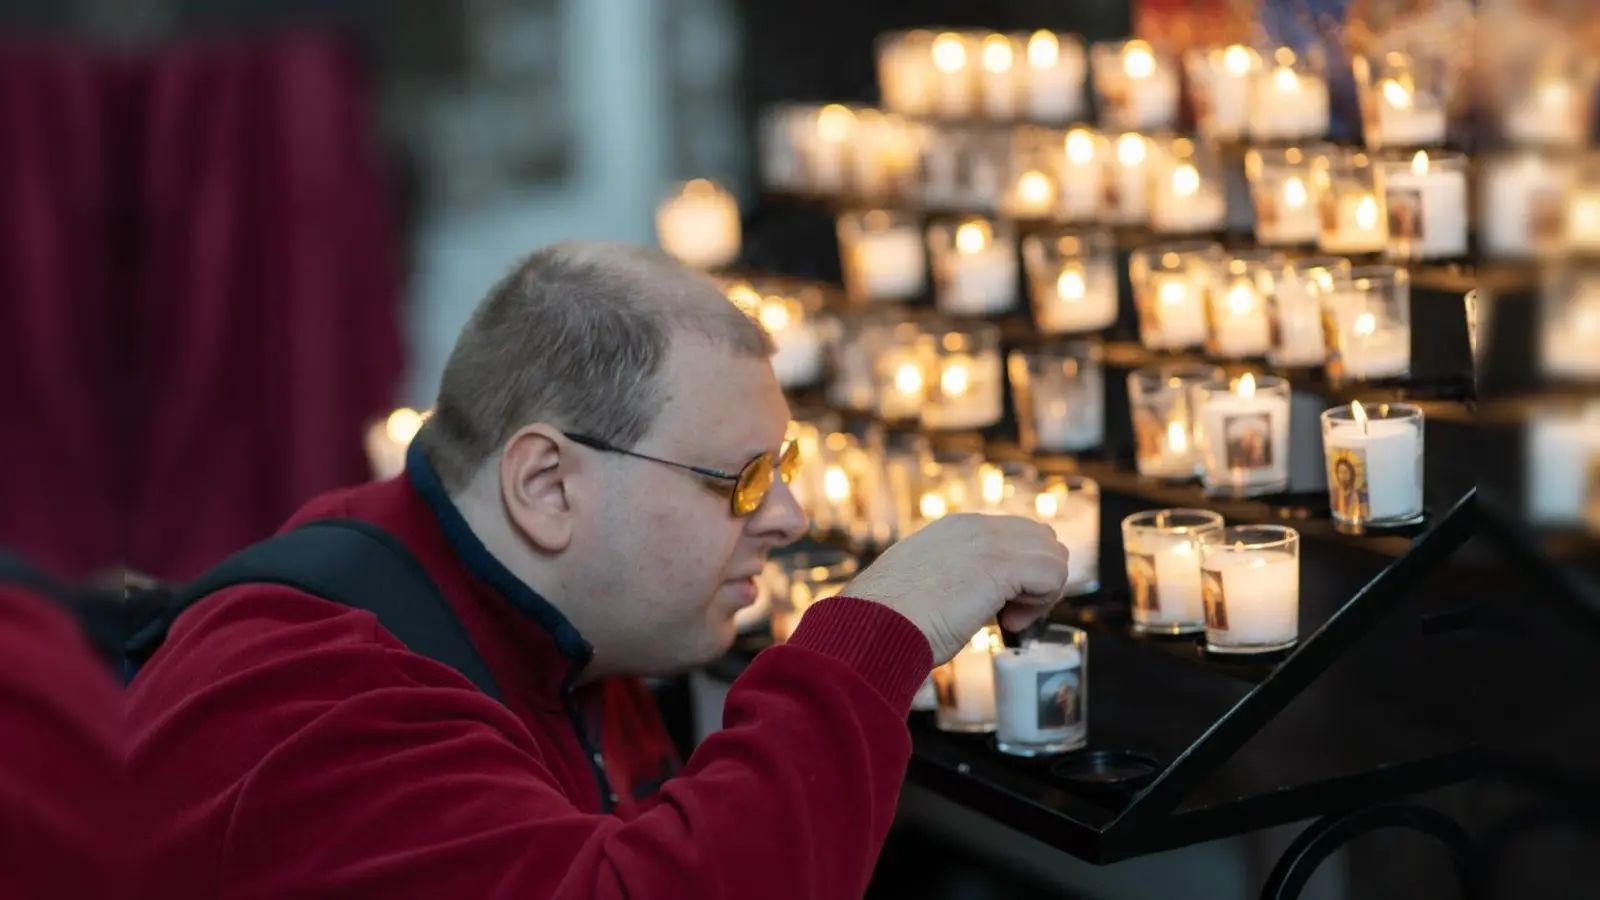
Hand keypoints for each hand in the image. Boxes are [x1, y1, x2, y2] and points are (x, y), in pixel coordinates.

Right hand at [840, 514, 1071, 662]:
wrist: (874, 625)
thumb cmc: (891, 619)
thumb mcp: (926, 585)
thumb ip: (956, 578)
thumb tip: (984, 600)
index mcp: (956, 528)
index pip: (1017, 535)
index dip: (1020, 574)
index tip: (998, 606)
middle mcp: (975, 526)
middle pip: (1043, 539)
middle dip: (1037, 579)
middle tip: (1009, 613)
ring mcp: (989, 541)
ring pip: (1054, 555)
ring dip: (1041, 593)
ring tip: (1007, 618)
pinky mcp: (1001, 564)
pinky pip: (1052, 575)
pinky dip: (1040, 604)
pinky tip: (1008, 621)